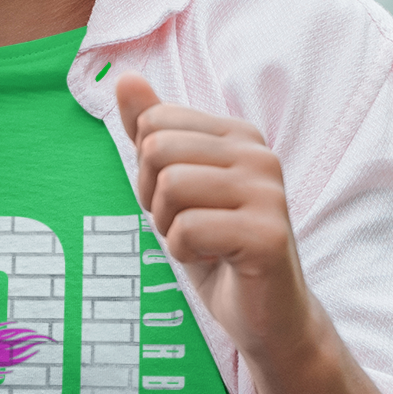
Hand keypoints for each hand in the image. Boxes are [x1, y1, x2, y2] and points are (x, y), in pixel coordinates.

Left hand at [116, 74, 316, 365]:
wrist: (266, 315)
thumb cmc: (217, 247)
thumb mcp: (174, 185)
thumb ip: (151, 131)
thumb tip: (125, 78)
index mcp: (238, 133)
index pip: (154, 122)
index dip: (147, 170)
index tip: (179, 201)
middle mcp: (259, 153)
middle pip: (157, 149)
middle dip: (154, 197)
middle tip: (186, 225)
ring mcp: (268, 191)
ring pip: (171, 187)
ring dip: (170, 227)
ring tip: (202, 241)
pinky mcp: (267, 233)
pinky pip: (188, 229)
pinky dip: (184, 252)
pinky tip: (216, 259)